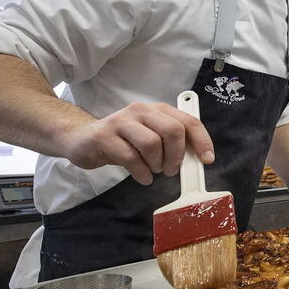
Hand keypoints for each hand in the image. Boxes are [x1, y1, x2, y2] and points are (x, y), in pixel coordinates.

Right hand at [58, 101, 213, 185]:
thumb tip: (195, 158)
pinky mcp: (104, 137)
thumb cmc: (122, 140)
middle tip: (171, 170)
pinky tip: (142, 177)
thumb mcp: (150, 137)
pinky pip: (131, 157)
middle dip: (177, 155)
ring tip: (153, 171)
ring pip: (152, 143)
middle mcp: (141, 111)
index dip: (202, 141)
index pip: (188, 121)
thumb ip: (172, 143)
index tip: (207, 159)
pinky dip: (141, 173)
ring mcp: (121, 122)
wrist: (81, 138)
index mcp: (157, 110)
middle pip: (173, 130)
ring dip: (157, 164)